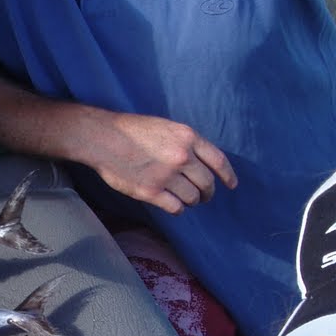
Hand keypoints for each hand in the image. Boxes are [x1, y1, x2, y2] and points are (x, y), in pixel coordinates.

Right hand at [85, 112, 236, 215]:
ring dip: (190, 200)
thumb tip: (202, 164)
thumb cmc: (133, 131)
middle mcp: (181, 156)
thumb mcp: (166, 127)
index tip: (231, 185)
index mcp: (187, 137)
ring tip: (182, 197)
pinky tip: (171, 204)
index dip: (228, 176)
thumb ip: (186, 143)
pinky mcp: (151, 191)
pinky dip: (177, 208)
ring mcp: (166, 175)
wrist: (103, 138)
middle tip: (203, 196)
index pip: (219, 161)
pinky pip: (176, 208)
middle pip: (207, 183)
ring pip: (192, 198)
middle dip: (208, 193)